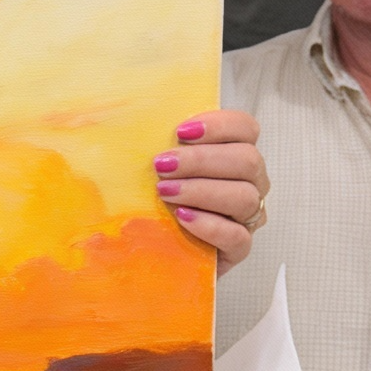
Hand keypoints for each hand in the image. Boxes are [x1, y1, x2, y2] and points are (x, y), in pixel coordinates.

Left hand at [153, 108, 268, 273]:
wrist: (147, 252)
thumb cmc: (152, 201)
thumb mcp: (151, 165)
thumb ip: (153, 141)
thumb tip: (122, 118)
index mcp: (232, 153)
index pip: (245, 128)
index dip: (219, 125)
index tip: (180, 133)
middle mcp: (248, 182)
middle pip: (248, 160)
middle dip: (201, 160)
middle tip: (161, 166)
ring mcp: (246, 216)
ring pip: (245, 197)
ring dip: (202, 190)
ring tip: (165, 192)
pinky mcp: (238, 249)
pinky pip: (238, 236)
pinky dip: (209, 225)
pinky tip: (182, 217)